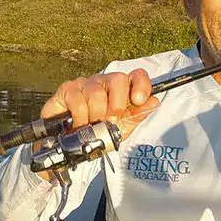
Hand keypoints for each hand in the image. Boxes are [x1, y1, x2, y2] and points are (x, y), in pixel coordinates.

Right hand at [40, 68, 160, 140]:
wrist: (72, 144)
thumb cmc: (97, 132)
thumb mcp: (121, 128)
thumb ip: (137, 115)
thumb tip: (154, 101)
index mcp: (119, 89)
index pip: (136, 75)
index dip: (141, 84)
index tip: (138, 100)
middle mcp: (103, 82)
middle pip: (117, 79)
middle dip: (117, 105)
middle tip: (111, 121)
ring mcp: (84, 83)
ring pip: (96, 92)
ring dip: (96, 115)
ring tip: (93, 126)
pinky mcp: (67, 89)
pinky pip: (78, 100)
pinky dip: (81, 118)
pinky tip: (79, 125)